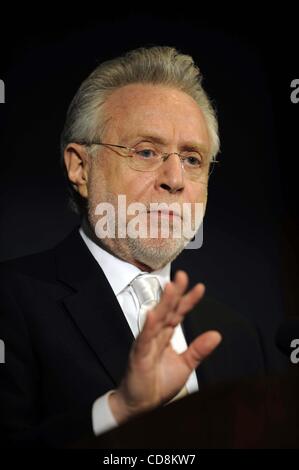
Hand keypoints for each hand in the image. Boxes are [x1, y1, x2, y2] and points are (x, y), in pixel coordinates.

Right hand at [109, 270, 221, 422]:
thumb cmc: (157, 382)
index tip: (200, 287)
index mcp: (166, 335)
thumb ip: (198, 349)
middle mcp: (156, 334)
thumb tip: (217, 335)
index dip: (188, 300)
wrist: (141, 404)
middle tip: (182, 276)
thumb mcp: (185, 365)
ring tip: (171, 288)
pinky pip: (145, 338)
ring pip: (156, 318)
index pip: (179, 313)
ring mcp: (147, 342)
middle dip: (175, 293)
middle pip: (167, 310)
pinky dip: (149, 326)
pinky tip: (153, 314)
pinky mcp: (139, 354)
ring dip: (164, 303)